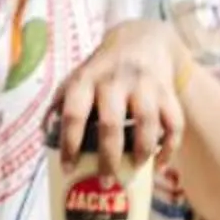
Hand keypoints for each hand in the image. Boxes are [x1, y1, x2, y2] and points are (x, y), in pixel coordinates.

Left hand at [56, 18, 187, 173]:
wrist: (142, 37)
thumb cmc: (101, 70)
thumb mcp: (77, 78)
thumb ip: (59, 105)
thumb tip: (45, 136)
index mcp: (86, 80)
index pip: (74, 115)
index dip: (69, 145)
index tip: (68, 169)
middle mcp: (115, 80)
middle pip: (111, 125)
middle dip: (108, 158)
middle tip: (105, 183)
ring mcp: (144, 83)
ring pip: (147, 122)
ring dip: (142, 151)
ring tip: (135, 169)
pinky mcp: (167, 89)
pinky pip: (174, 121)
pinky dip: (170, 146)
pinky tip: (161, 164)